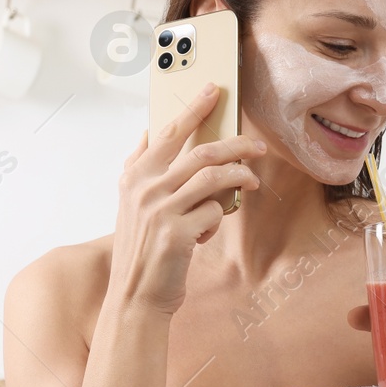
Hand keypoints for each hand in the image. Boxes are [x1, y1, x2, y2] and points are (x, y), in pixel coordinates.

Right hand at [110, 83, 265, 315]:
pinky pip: (214, 212)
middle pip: (200, 152)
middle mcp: (145, 189)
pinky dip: (219, 217)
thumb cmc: (140, 249)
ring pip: (213, 178)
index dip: (193, 109)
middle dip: (234, 144)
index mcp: (134, 176)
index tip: (212, 91)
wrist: (134, 295)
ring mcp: (161, 210)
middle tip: (255, 145)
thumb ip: (138, 168)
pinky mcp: (178, 234)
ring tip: (252, 179)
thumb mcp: (129, 204)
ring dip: (239, 176)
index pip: (167, 132)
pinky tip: (210, 229)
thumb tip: (149, 133)